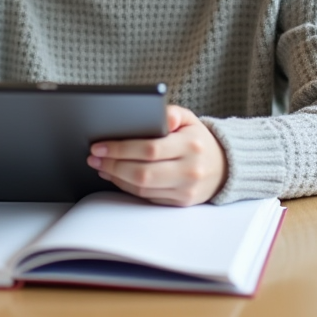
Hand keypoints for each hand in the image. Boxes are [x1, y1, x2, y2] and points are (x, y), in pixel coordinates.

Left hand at [88, 106, 226, 206]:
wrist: (223, 167)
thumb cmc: (198, 140)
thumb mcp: (190, 119)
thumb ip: (173, 113)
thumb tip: (162, 116)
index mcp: (191, 145)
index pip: (150, 149)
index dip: (121, 149)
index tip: (100, 145)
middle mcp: (190, 170)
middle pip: (143, 172)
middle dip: (113, 164)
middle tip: (94, 156)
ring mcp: (185, 190)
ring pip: (142, 188)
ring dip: (116, 177)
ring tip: (101, 165)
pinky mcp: (180, 203)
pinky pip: (147, 198)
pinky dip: (127, 187)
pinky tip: (116, 176)